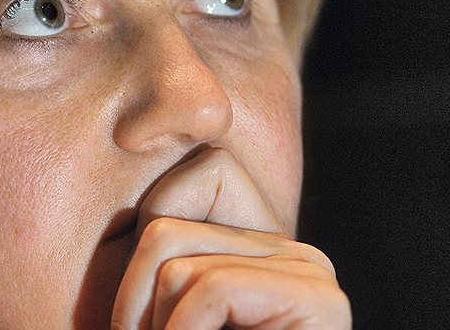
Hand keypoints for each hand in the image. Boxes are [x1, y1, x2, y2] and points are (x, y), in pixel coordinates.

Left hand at [110, 147, 350, 328]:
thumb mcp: (159, 299)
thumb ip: (151, 251)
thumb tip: (129, 138)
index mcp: (254, 243)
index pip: (185, 179)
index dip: (140, 249)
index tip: (137, 316)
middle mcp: (290, 248)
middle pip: (164, 218)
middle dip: (136, 291)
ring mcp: (309, 269)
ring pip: (173, 252)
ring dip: (155, 320)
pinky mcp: (320, 300)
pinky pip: (210, 287)